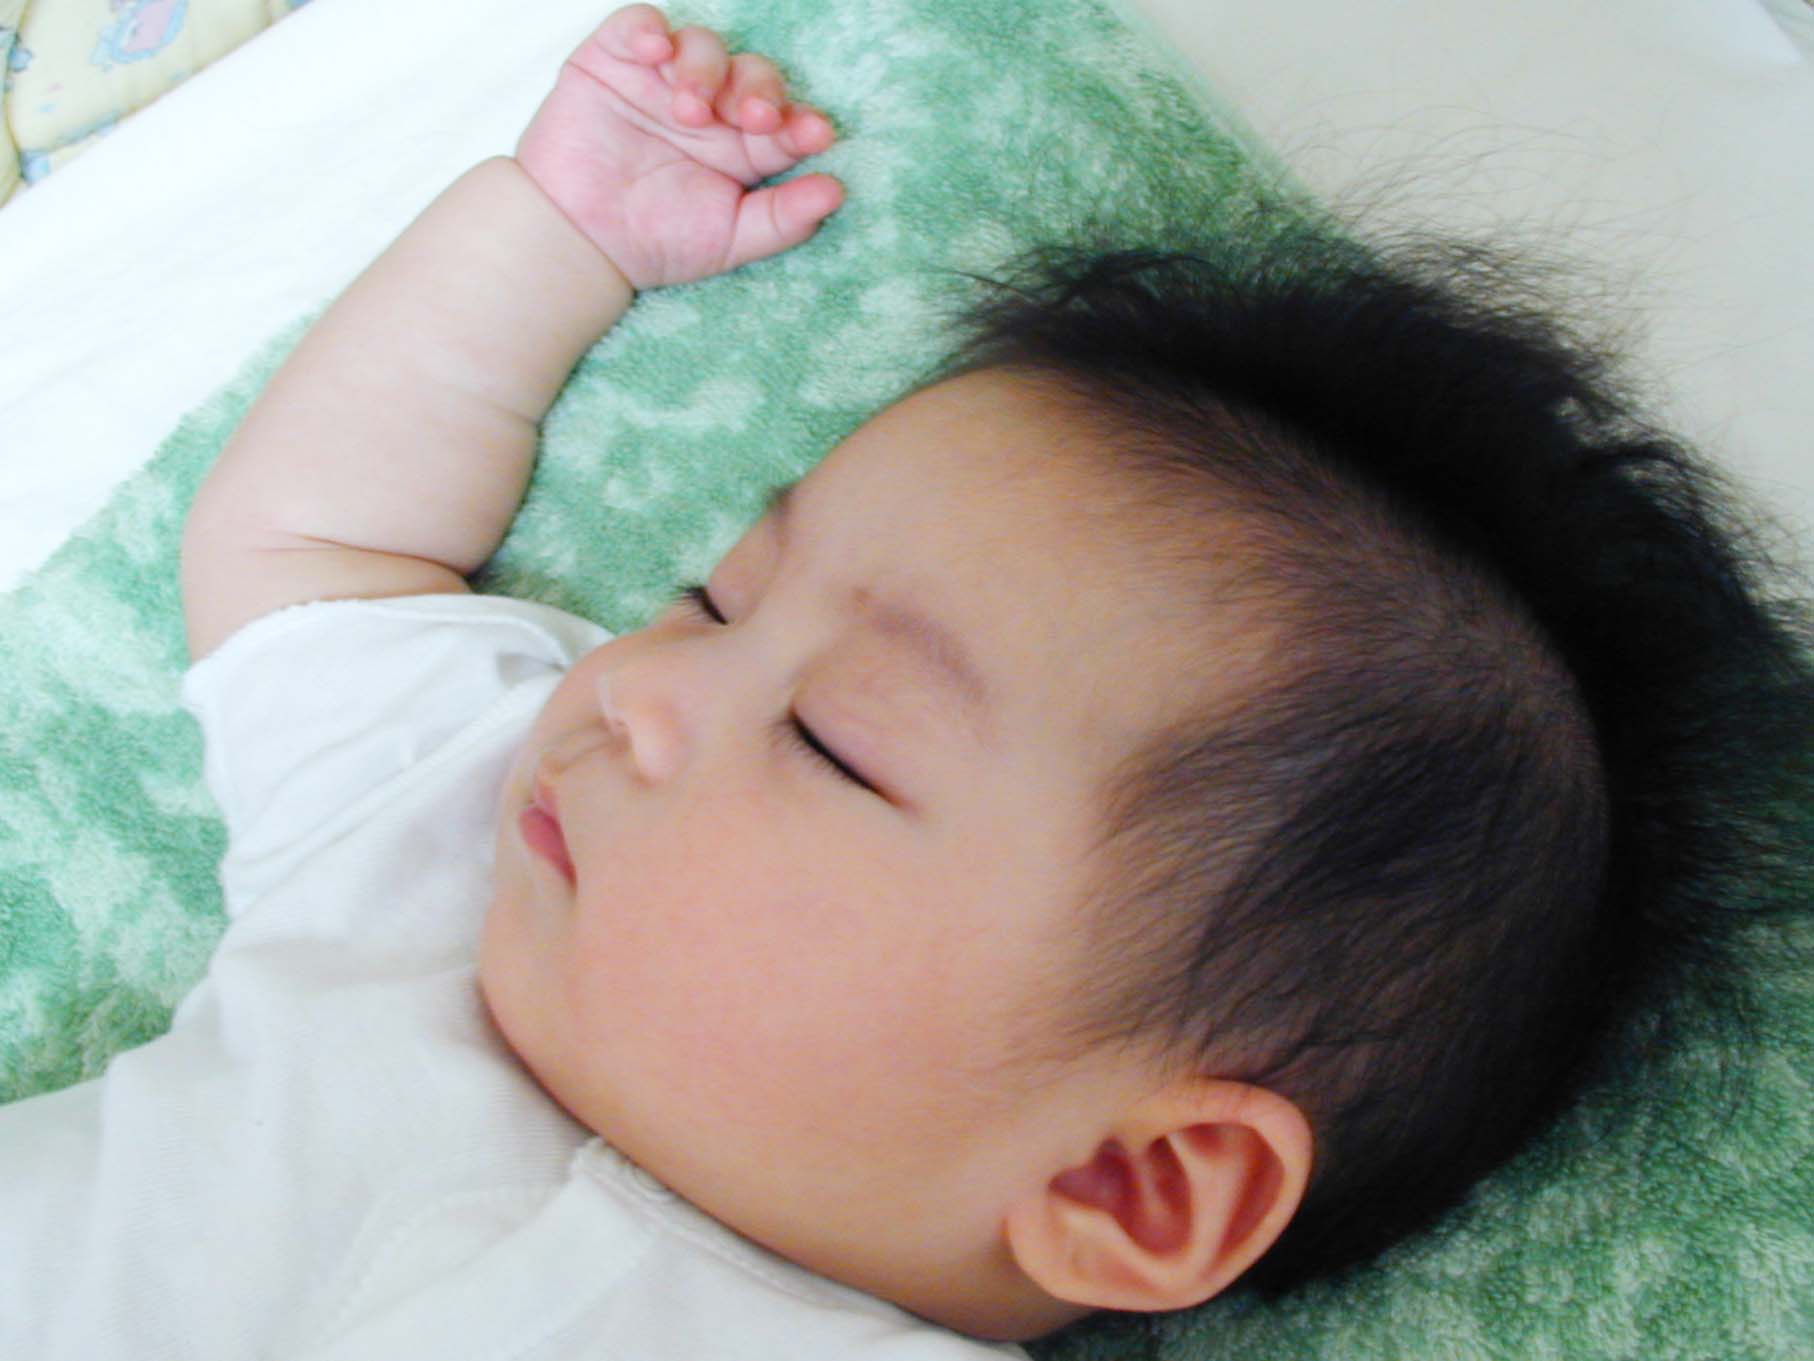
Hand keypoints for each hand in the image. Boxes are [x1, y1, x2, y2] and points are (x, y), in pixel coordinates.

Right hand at [516, 5, 843, 289]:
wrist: (578, 240)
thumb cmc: (656, 242)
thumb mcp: (730, 239)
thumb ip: (784, 218)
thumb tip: (837, 191)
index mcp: (744, 145)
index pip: (787, 120)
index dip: (803, 123)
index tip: (814, 135)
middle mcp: (711, 106)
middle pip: (752, 73)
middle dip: (760, 91)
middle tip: (755, 120)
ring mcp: (663, 79)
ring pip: (703, 45)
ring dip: (705, 70)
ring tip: (689, 110)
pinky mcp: (615, 60)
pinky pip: (638, 23)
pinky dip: (650, 29)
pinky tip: (655, 52)